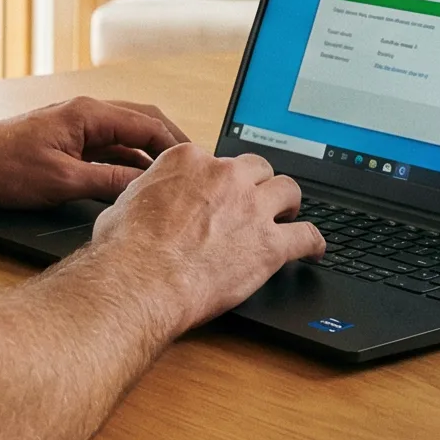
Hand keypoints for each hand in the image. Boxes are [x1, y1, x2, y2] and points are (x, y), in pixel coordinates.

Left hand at [0, 97, 189, 207]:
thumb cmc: (5, 167)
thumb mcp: (63, 181)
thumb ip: (108, 182)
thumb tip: (144, 187)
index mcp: (88, 113)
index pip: (146, 123)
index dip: (174, 145)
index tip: (194, 164)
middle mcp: (85, 113)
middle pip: (141, 122)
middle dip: (168, 145)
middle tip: (191, 168)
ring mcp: (76, 126)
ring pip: (124, 136)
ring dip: (146, 154)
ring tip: (169, 178)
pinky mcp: (66, 140)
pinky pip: (106, 147)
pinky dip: (124, 161)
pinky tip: (135, 182)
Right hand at [84, 145, 324, 328]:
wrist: (142, 279)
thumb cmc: (125, 248)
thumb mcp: (124, 204)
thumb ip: (146, 194)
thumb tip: (142, 203)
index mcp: (189, 161)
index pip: (215, 159)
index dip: (218, 180)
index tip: (218, 193)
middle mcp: (225, 176)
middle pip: (257, 168)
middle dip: (258, 184)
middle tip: (255, 202)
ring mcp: (251, 207)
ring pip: (288, 190)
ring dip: (288, 203)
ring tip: (287, 217)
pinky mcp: (270, 244)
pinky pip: (307, 235)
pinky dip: (314, 243)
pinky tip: (315, 250)